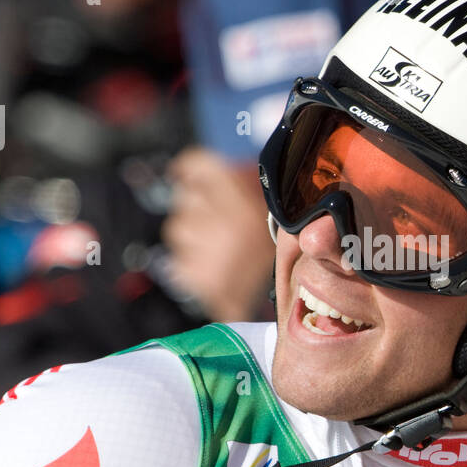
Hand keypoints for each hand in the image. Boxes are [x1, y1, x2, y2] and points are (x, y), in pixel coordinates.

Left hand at [162, 148, 275, 322]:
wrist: (287, 300)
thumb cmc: (279, 252)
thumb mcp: (274, 210)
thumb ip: (245, 184)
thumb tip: (215, 166)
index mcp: (244, 199)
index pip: (199, 166)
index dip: (191, 168)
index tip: (188, 172)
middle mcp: (223, 222)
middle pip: (186, 198)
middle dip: (197, 206)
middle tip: (216, 220)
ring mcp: (206, 251)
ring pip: (179, 228)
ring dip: (192, 235)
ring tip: (218, 247)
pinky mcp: (195, 275)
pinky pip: (179, 258)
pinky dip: (192, 261)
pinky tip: (214, 266)